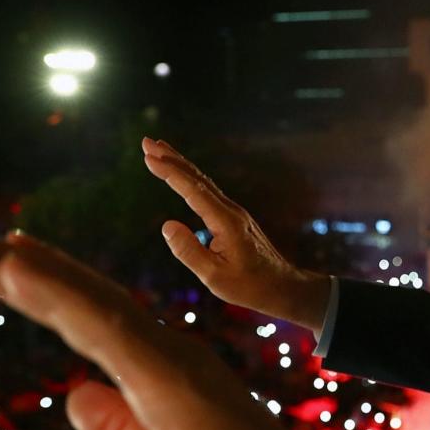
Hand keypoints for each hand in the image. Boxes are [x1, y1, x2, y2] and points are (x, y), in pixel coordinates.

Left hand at [0, 226, 393, 429]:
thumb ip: (115, 428)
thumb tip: (72, 396)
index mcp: (163, 372)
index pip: (92, 321)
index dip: (42, 291)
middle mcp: (165, 352)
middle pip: (83, 301)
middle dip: (19, 269)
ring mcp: (168, 359)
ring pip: (88, 303)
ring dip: (26, 272)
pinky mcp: (168, 375)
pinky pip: (102, 326)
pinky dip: (57, 293)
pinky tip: (15, 268)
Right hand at [141, 138, 330, 331]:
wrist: (284, 287)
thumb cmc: (250, 286)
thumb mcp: (214, 277)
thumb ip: (189, 251)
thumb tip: (167, 226)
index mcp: (226, 222)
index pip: (193, 191)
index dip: (170, 173)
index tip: (149, 157)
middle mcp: (231, 211)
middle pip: (198, 178)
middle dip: (171, 159)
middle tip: (146, 142)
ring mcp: (235, 213)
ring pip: (204, 182)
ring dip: (180, 165)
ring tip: (159, 150)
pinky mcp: (236, 219)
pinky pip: (209, 192)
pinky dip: (192, 180)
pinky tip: (183, 176)